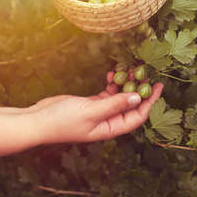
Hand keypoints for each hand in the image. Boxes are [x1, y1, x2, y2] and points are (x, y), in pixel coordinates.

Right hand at [28, 83, 162, 143]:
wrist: (38, 120)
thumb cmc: (62, 121)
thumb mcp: (90, 111)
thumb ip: (114, 104)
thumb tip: (137, 97)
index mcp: (109, 128)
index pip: (136, 117)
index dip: (149, 103)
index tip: (158, 86)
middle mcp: (106, 121)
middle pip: (130, 106)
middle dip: (139, 90)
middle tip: (145, 72)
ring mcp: (98, 112)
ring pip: (118, 98)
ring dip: (125, 84)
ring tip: (130, 68)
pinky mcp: (89, 104)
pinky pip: (107, 94)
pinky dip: (111, 84)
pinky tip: (111, 74)